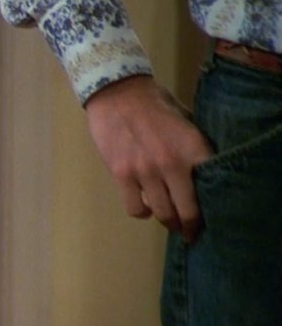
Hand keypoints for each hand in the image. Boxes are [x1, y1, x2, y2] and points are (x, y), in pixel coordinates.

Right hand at [85, 75, 211, 240]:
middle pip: (185, 210)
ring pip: (160, 213)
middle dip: (188, 226)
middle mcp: (171, 163)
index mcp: (193, 148)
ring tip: (166, 219)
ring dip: (165, 220)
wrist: (117, 93)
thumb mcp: (185, 122)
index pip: (208, 191)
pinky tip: (143, 203)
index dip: (208, 211)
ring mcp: (145, 170)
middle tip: (188, 232)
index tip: (206, 219)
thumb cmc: (154, 104)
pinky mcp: (121, 174)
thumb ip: (193, 148)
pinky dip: (141, 211)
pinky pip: (135, 207)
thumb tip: (201, 173)